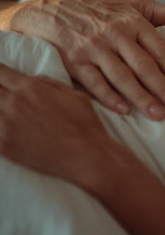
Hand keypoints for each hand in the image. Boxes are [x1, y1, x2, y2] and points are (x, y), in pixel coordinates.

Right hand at [0, 0, 164, 119]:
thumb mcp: (137, 5)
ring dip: (141, 97)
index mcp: (134, 22)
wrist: (55, 12)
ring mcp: (94, 49)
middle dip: (164, 89)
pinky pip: (94, 82)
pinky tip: (124, 111)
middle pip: (144, 66)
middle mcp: (115, 35)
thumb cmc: (106, 12)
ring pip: (121, 77)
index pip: (161, 50)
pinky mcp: (74, 62)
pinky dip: (108, 97)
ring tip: (158, 115)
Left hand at [0, 62, 114, 187]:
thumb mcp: (74, 95)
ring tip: (7, 114)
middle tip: (6, 99)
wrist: (86, 155)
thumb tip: (34, 79)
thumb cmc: (85, 124)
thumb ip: (51, 84)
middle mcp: (14, 104)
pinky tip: (5, 130)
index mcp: (31, 88)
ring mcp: (5, 126)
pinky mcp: (3, 146)